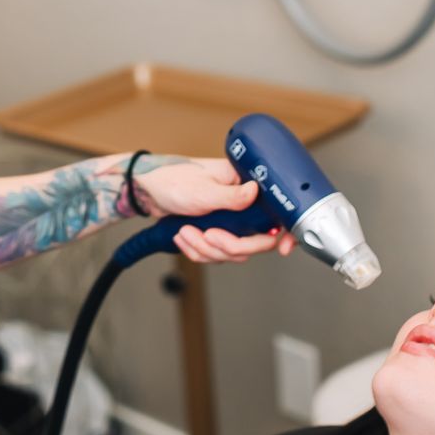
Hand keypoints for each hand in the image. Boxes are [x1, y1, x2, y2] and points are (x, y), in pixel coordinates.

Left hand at [134, 157, 296, 261]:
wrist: (148, 191)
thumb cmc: (174, 180)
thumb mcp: (203, 190)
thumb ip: (232, 196)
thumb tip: (257, 192)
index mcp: (246, 185)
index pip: (277, 212)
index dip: (285, 233)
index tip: (285, 248)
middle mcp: (244, 204)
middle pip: (256, 240)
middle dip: (229, 245)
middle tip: (208, 236)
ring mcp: (231, 221)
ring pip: (234, 252)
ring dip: (206, 248)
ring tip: (185, 232)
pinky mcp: (218, 232)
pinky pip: (216, 254)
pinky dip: (198, 250)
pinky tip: (183, 237)